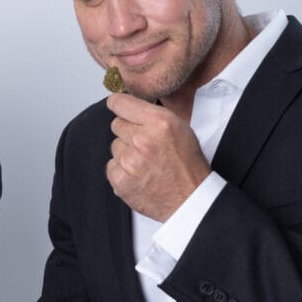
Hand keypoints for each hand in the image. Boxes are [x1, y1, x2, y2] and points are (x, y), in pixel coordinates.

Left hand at [106, 92, 210, 221]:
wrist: (190, 198)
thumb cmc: (187, 164)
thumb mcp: (179, 127)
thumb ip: (152, 114)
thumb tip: (127, 104)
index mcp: (159, 123)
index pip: (121, 103)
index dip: (118, 104)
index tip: (116, 105)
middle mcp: (143, 139)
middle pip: (116, 124)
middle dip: (128, 132)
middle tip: (146, 145)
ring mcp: (130, 161)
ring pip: (115, 146)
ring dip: (126, 152)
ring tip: (146, 163)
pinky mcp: (121, 179)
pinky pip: (111, 165)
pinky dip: (122, 170)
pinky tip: (139, 174)